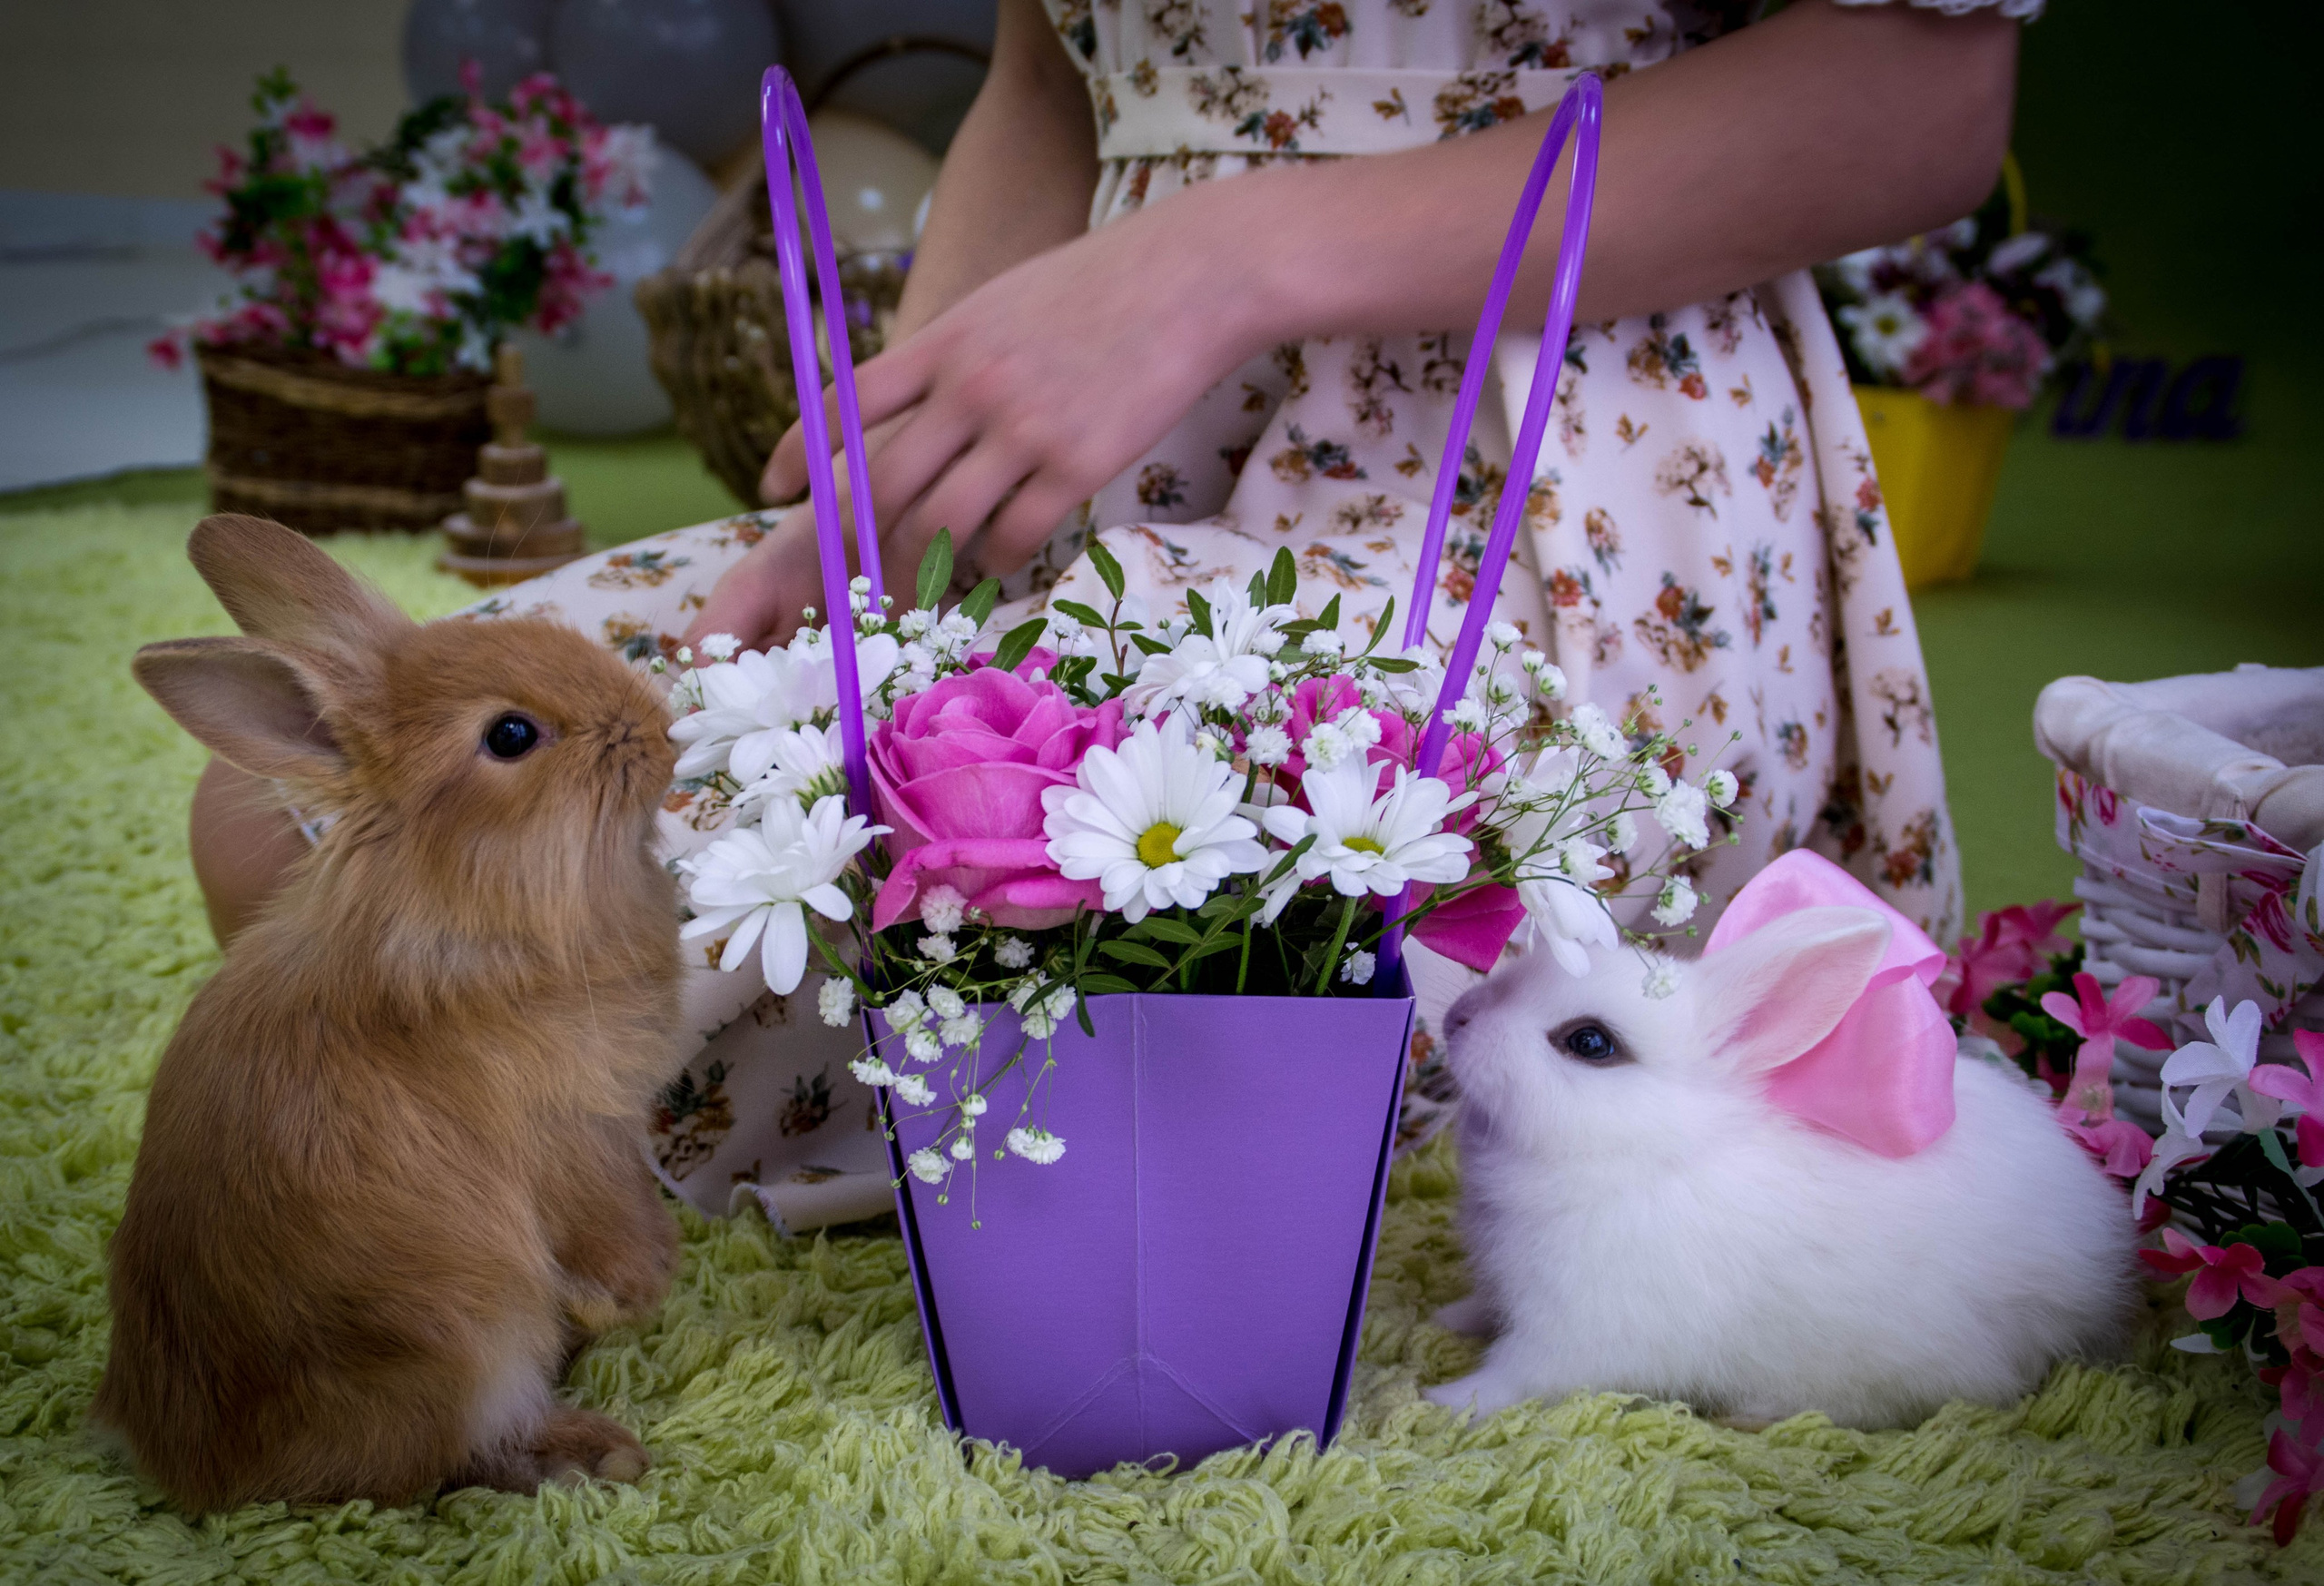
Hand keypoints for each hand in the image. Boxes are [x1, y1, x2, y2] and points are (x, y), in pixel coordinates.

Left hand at [685, 199, 1252, 648]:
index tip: (773, 491)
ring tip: (922, 584)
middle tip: (853, 574)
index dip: (799, 454)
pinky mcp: (1078, 466)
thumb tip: (905, 410)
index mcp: (946, 340)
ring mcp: (1024, 430)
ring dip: (923, 566)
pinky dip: (992, 562)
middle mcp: (972, 388)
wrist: (1192, 278)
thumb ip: (950, 356)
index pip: (845, 403)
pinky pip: (1012, 538)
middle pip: (884, 485)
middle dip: (858, 540)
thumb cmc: (1100, 287)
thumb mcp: (1001, 302)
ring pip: (942, 524)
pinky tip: (994, 563)